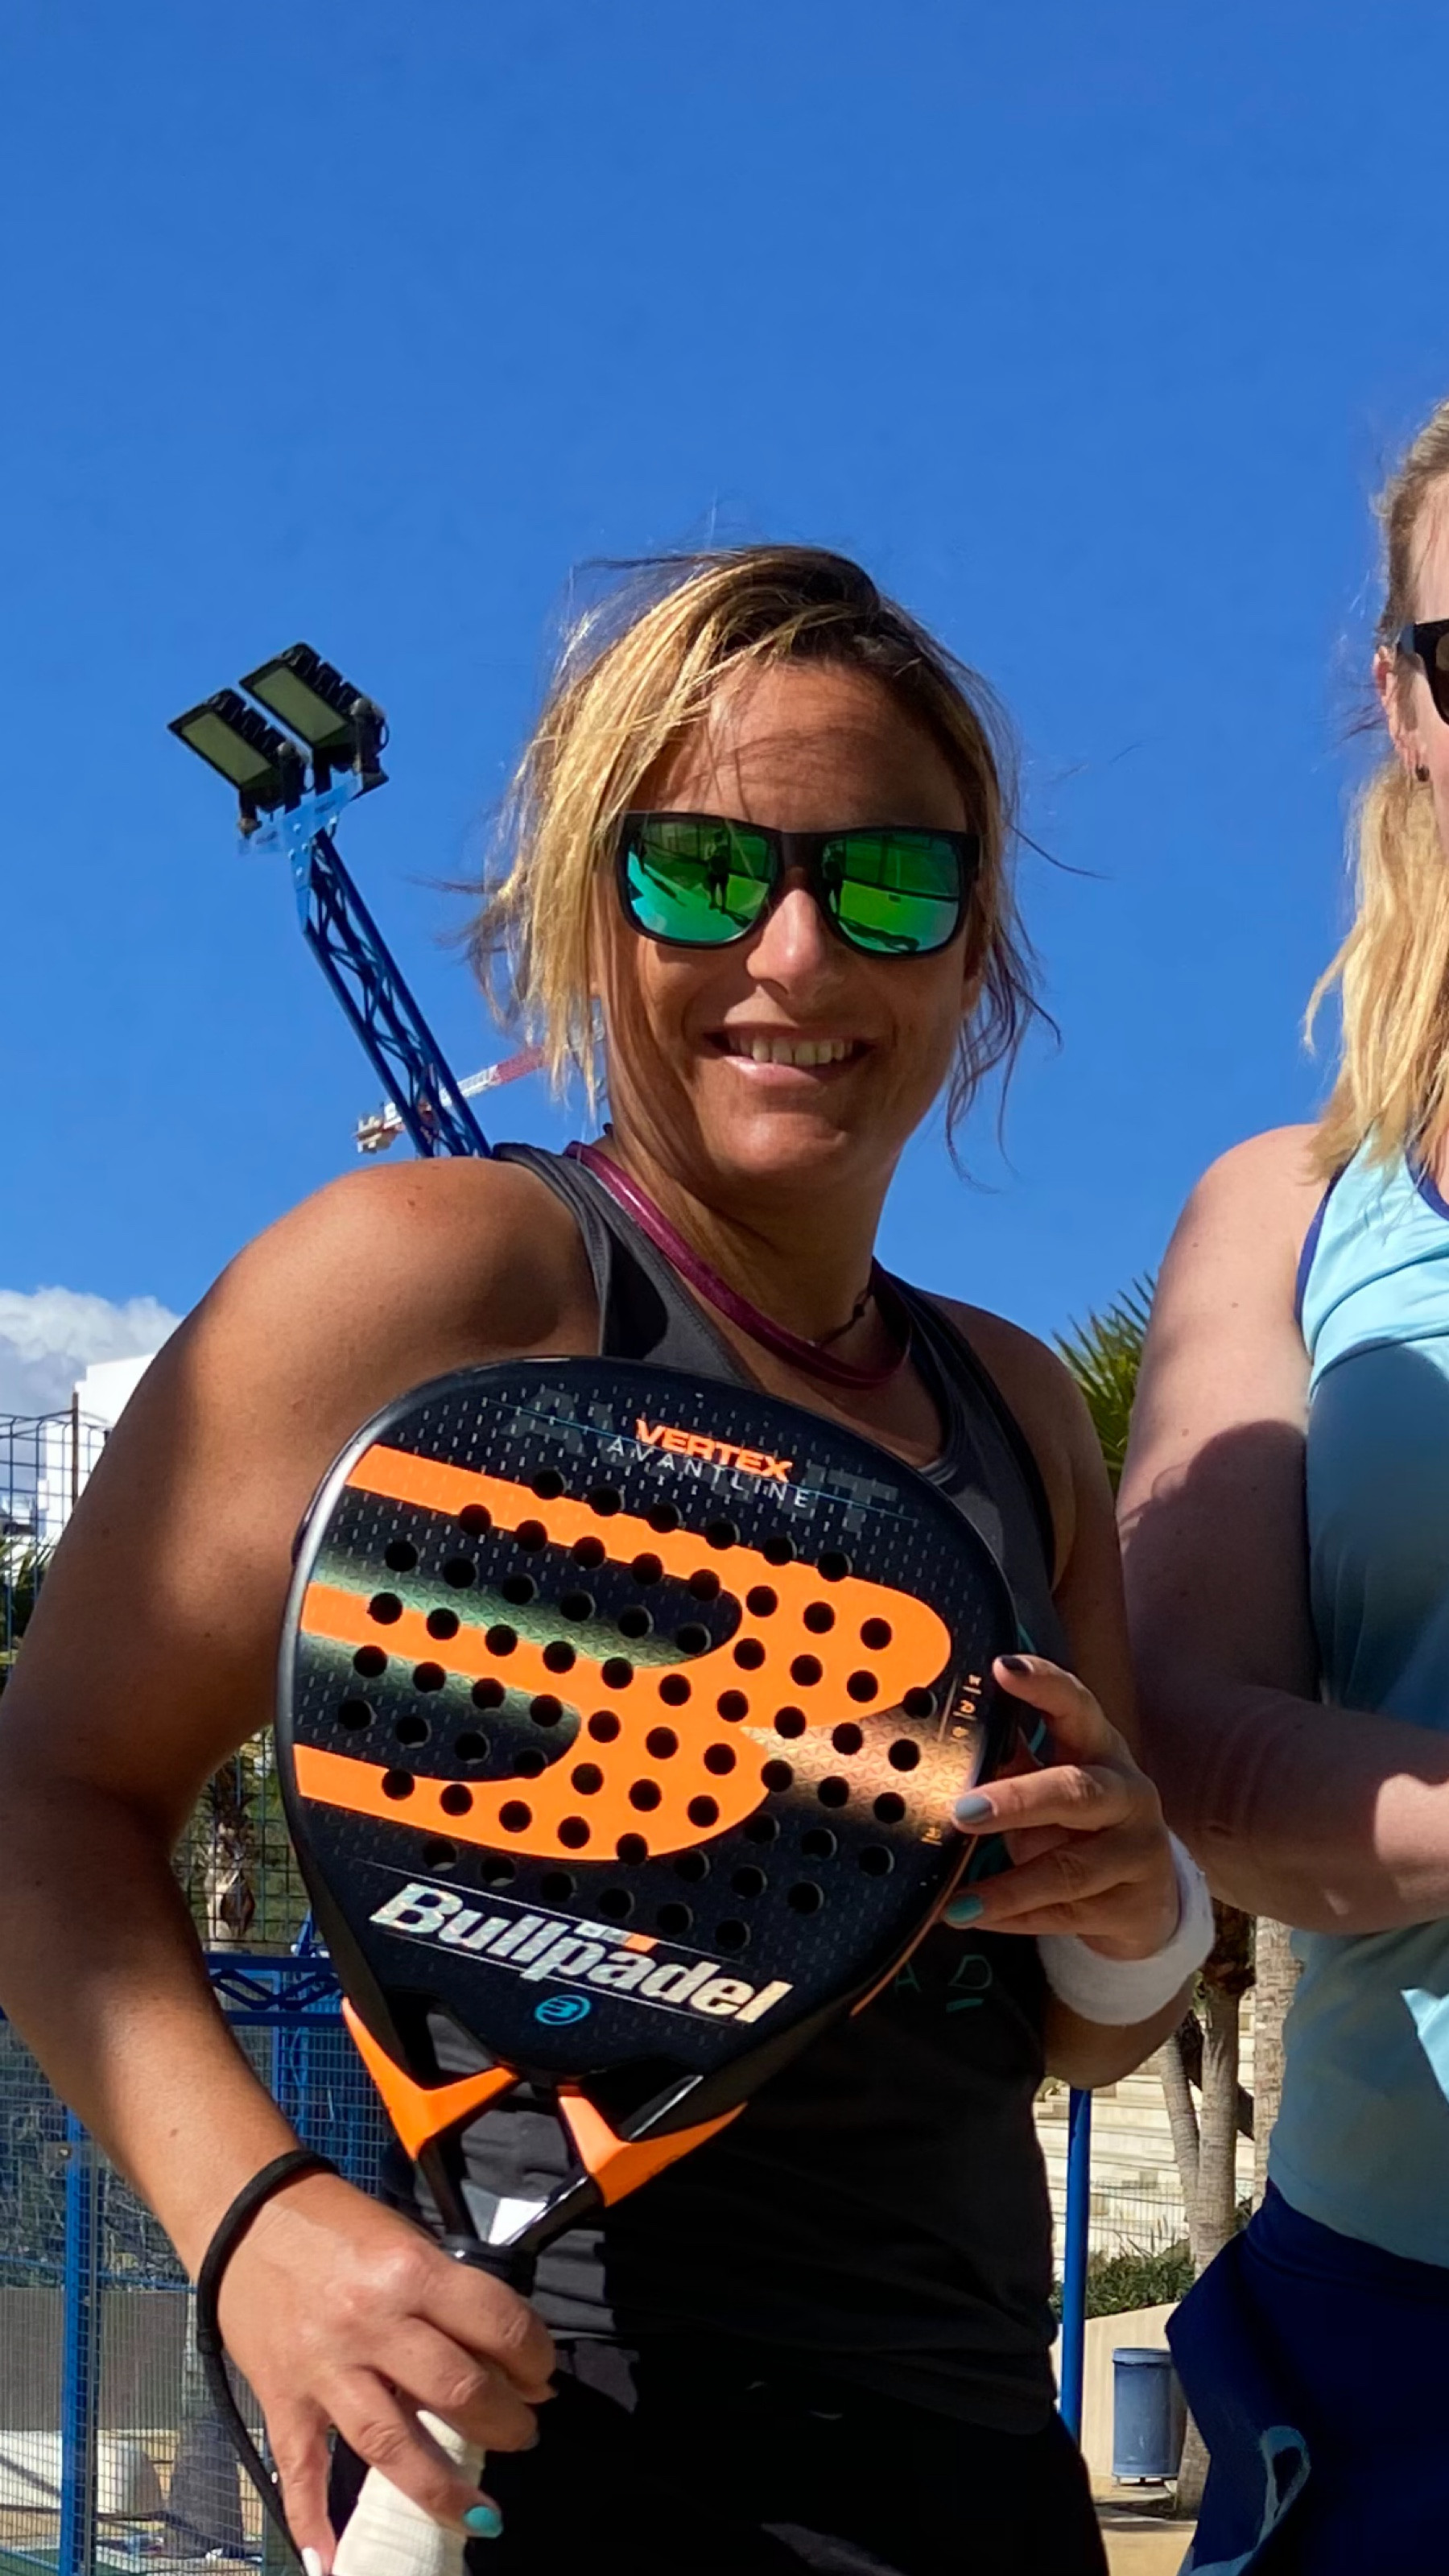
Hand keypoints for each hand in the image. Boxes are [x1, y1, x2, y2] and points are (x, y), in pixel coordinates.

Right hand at [215, 2170, 554, 2565]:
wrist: (245, 2215)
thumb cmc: (336, 2222)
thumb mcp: (404, 2241)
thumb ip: (447, 2296)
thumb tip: (499, 2356)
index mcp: (410, 2272)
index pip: (496, 2324)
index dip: (534, 2358)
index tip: (543, 2377)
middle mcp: (371, 2324)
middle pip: (457, 2392)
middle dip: (505, 2422)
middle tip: (522, 2432)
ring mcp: (324, 2369)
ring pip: (392, 2445)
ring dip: (444, 2487)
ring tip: (482, 2512)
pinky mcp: (282, 2399)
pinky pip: (301, 2471)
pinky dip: (314, 2523)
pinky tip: (334, 2562)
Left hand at [944, 1652, 1178, 1959]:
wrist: (1146, 1900)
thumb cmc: (1079, 1826)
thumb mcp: (1050, 1785)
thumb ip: (1010, 1760)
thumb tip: (945, 1736)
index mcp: (1100, 1748)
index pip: (1077, 1705)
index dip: (1043, 1685)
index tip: (1001, 1668)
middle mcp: (1126, 1794)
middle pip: (1076, 1791)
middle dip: (1018, 1801)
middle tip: (963, 1811)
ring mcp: (1136, 1853)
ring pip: (1071, 1869)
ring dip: (1010, 1885)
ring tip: (957, 1903)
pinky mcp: (1132, 1907)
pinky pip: (1065, 1916)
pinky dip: (1015, 1919)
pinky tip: (972, 1919)